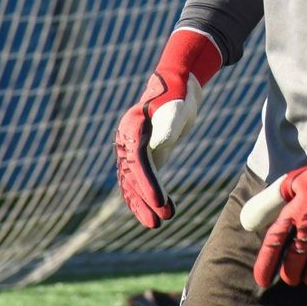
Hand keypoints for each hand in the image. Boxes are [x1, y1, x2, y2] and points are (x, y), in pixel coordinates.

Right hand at [114, 27, 222, 227]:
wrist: (179, 82)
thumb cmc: (177, 94)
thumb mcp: (175, 108)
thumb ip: (166, 126)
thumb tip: (156, 147)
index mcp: (132, 129)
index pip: (138, 163)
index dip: (148, 184)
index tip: (160, 202)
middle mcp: (128, 141)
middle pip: (132, 177)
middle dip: (144, 201)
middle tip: (159, 222)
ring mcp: (134, 149)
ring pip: (133, 183)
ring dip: (144, 204)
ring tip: (158, 223)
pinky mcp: (146, 153)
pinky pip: (143, 179)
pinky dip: (150, 195)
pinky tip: (162, 210)